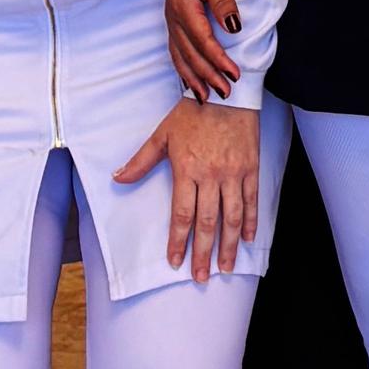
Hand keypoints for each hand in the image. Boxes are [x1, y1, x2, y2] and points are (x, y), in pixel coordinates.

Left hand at [114, 98, 259, 282]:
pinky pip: (251, 200)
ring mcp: (233, 174)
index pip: (181, 215)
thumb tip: (117, 178)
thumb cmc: (192, 112)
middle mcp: (211, 176)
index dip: (178, 241)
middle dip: (204, 253)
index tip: (176, 261)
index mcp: (187, 170)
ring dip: (229, 245)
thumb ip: (140, 161)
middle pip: (207, 222)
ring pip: (232, 217)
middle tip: (202, 277)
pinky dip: (251, 222)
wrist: (225, 90)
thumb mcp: (162, 134)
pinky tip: (248, 239)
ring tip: (227, 267)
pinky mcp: (250, 168)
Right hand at [164, 0, 239, 100]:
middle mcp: (173, 14)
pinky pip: (175, 46)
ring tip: (204, 96)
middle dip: (207, 76)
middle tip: (225, 94)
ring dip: (192, 76)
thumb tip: (232, 28)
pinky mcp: (173, 11)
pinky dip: (181, 64)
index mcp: (183, 5)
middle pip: (189, 54)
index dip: (218, 61)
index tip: (234, 76)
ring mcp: (171, 14)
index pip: (203, 42)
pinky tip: (187, 76)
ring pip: (179, 54)